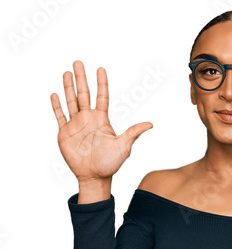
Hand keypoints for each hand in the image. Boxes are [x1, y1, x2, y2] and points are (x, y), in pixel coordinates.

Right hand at [50, 60, 152, 182]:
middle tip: (78, 62)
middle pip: (84, 94)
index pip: (102, 97)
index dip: (101, 83)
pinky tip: (55, 94)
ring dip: (68, 87)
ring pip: (71, 101)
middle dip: (81, 78)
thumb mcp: (124, 146)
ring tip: (67, 72)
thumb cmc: (111, 163)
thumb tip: (151, 124)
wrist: (95, 177)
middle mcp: (88, 119)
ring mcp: (76, 125)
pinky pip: (60, 116)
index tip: (100, 68)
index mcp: (102, 120)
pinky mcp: (65, 133)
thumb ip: (134, 133)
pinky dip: (57, 105)